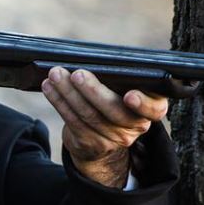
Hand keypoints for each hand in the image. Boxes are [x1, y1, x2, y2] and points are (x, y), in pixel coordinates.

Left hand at [41, 67, 167, 187]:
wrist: (103, 140)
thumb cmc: (115, 100)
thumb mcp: (125, 89)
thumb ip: (121, 78)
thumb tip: (95, 60)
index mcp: (151, 109)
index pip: (154, 110)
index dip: (143, 104)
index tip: (129, 95)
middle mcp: (135, 127)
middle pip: (114, 111)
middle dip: (93, 90)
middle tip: (77, 73)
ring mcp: (113, 139)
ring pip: (89, 115)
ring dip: (68, 92)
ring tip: (55, 74)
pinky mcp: (90, 144)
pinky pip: (73, 122)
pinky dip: (59, 102)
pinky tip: (49, 87)